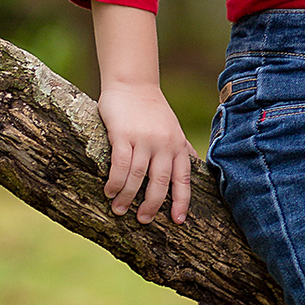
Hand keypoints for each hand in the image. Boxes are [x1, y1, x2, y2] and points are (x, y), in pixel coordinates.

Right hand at [97, 81, 197, 224]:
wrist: (133, 83)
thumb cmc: (152, 109)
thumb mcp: (173, 128)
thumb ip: (181, 148)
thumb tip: (195, 167)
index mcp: (177, 145)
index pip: (183, 178)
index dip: (182, 201)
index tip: (177, 221)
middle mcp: (164, 144)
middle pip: (160, 182)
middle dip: (152, 205)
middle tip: (142, 220)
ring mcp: (143, 139)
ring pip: (138, 177)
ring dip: (127, 197)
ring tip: (118, 209)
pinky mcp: (123, 134)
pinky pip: (120, 165)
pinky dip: (115, 182)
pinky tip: (109, 191)